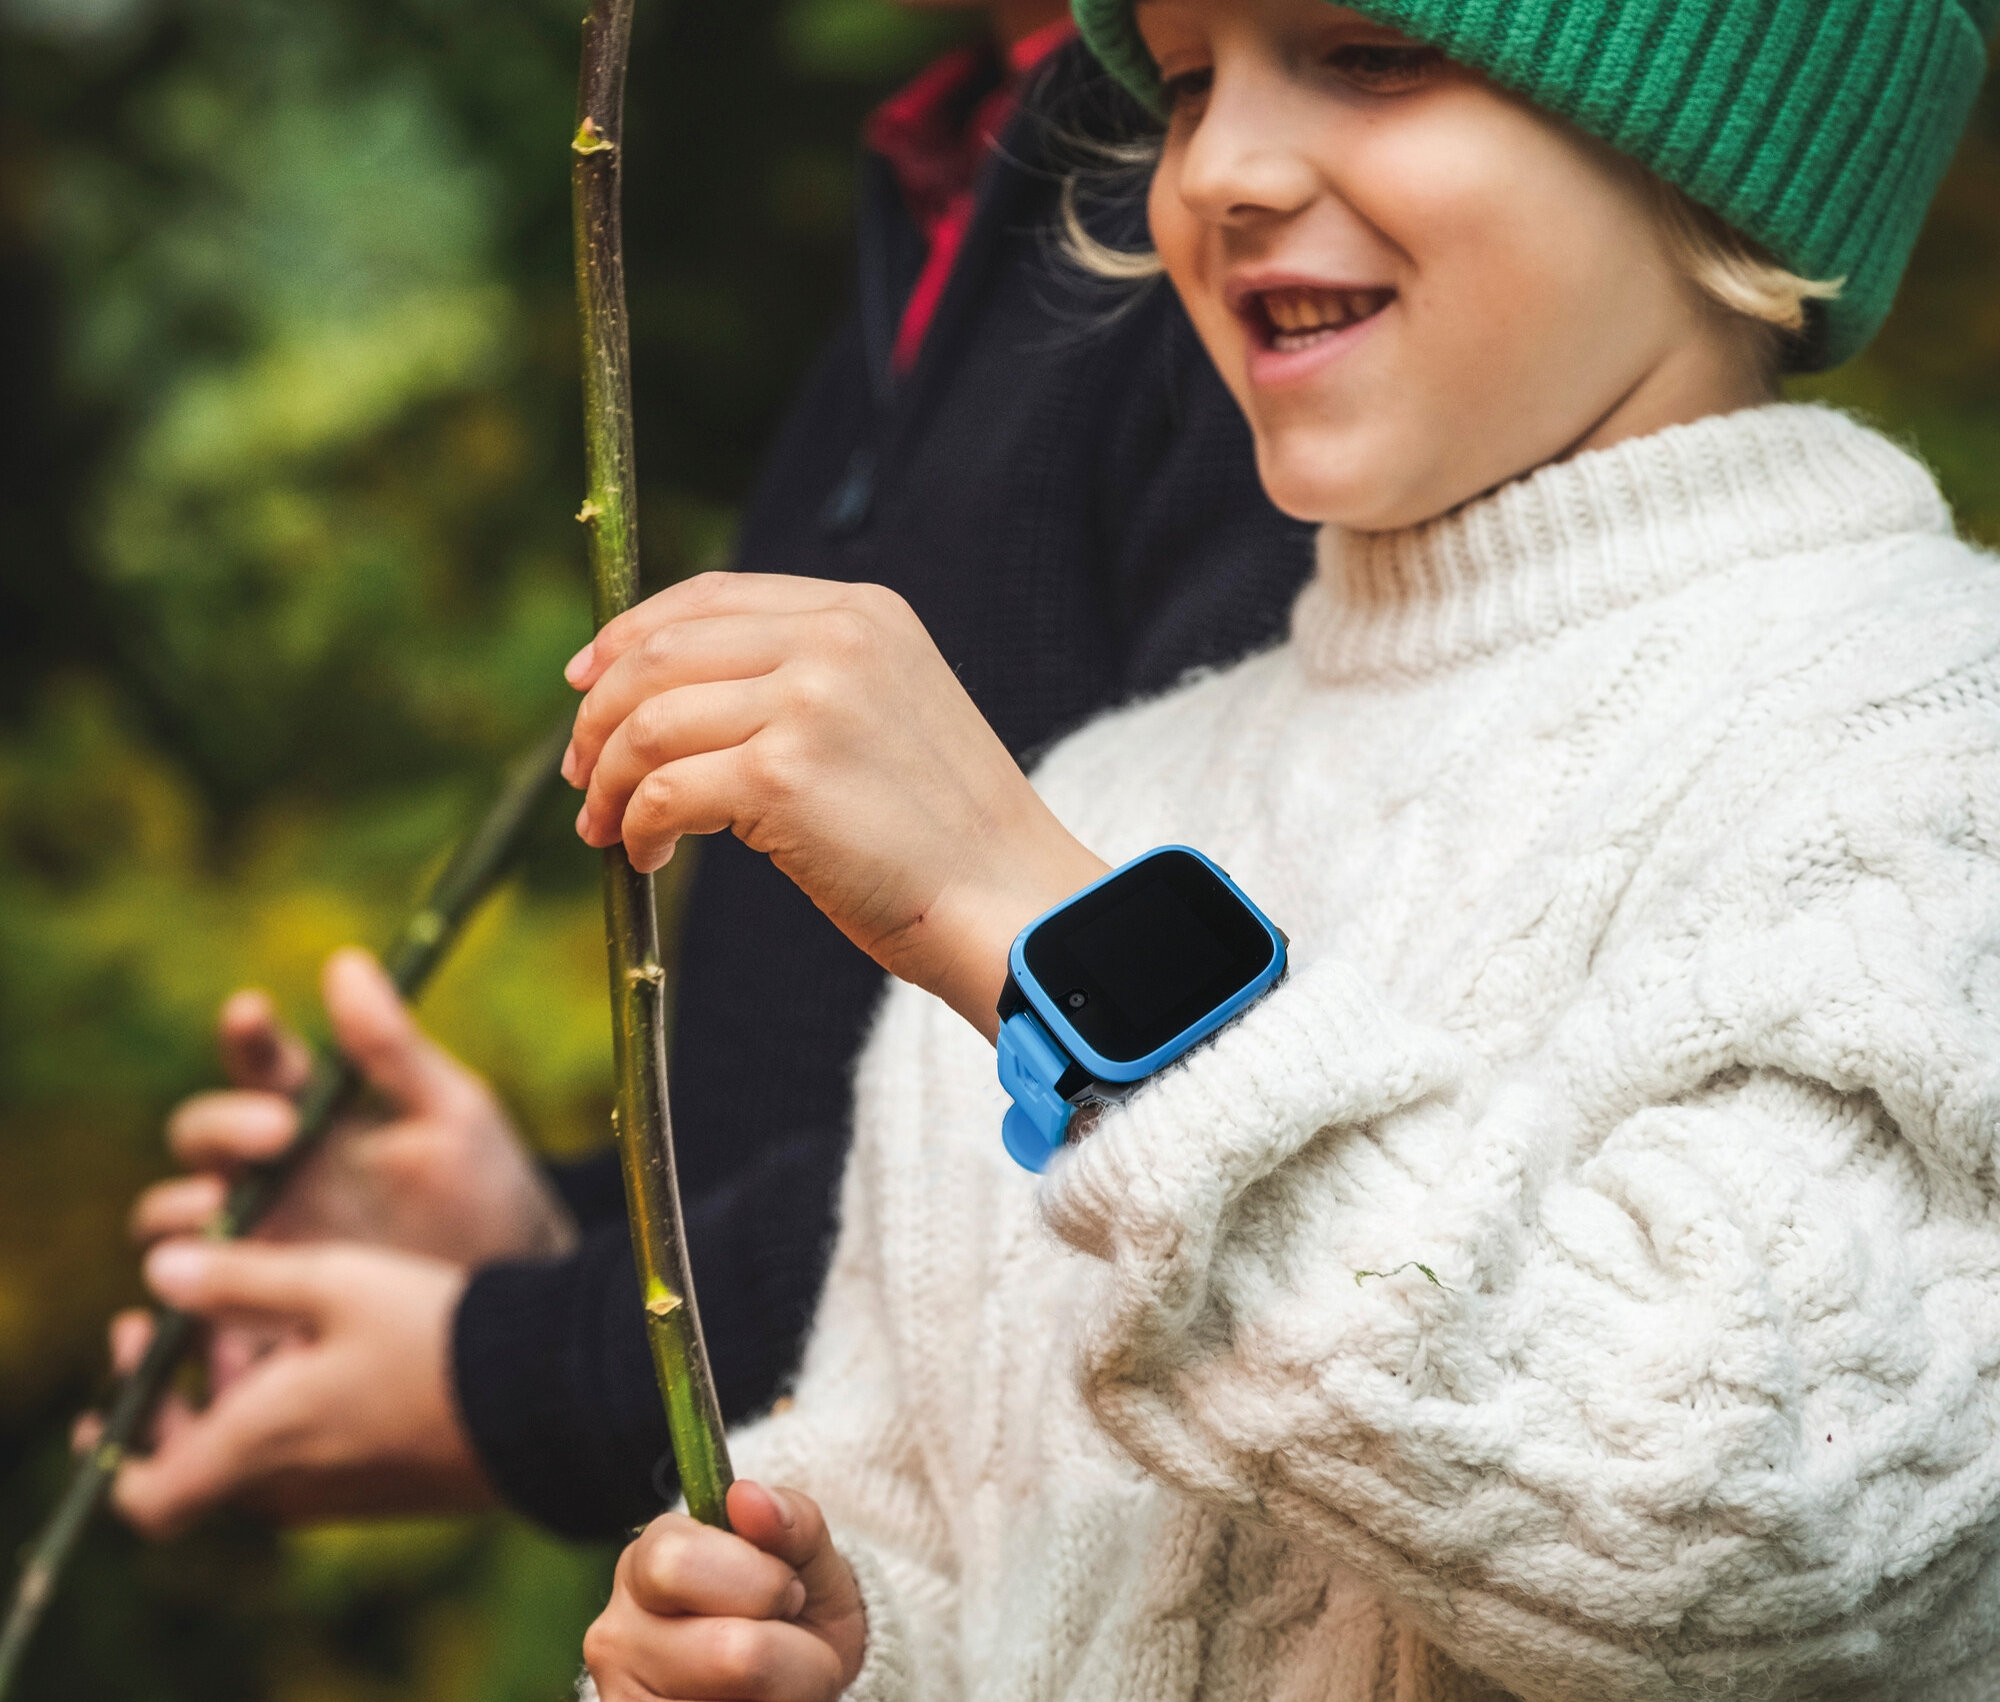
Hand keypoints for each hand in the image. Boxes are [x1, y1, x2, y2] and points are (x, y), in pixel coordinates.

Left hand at [83, 1240, 492, 1533]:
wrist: (545, 1396)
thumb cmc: (435, 1333)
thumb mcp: (333, 1282)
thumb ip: (239, 1277)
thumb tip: (157, 1267)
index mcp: (256, 1447)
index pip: (146, 1493)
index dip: (118, 1444)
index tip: (124, 1374)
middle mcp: (288, 1489)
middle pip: (197, 1467)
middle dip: (182, 1392)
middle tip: (191, 1320)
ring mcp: (340, 1495)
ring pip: (257, 1458)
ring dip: (243, 1398)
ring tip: (275, 1322)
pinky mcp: (386, 1489)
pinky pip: (313, 1460)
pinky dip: (297, 1413)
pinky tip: (337, 1349)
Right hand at [132, 947, 574, 1266]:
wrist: (511, 1294)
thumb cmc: (485, 1192)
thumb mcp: (452, 1117)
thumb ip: (394, 1049)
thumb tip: (345, 961)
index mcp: (309, 1113)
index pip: (258, 1063)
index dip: (244, 1033)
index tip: (252, 1011)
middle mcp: (267, 1173)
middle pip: (198, 1137)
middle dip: (223, 1126)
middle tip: (279, 1131)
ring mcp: (255, 1242)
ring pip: (172, 1224)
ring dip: (180, 1211)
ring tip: (223, 1207)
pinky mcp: (252, 1312)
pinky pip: (193, 1309)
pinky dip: (185, 1297)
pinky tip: (212, 1290)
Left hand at [564, 573, 1107, 1037]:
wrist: (1009, 905)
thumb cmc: (944, 837)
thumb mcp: (887, 716)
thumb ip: (804, 682)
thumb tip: (670, 700)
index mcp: (864, 613)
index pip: (711, 597)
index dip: (629, 635)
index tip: (584, 681)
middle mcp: (837, 639)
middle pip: (662, 653)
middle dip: (600, 715)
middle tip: (583, 775)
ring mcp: (811, 702)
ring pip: (650, 722)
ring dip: (609, 780)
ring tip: (608, 828)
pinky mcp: (785, 776)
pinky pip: (664, 790)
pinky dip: (638, 826)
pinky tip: (647, 857)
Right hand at [584, 1480, 865, 1701]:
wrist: (801, 1673)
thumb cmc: (796, 1605)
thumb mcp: (807, 1555)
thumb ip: (789, 1519)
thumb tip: (746, 1495)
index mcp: (647, 1558)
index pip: (681, 1564)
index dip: (759, 1581)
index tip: (787, 1589)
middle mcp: (617, 1630)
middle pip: (729, 1653)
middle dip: (785, 1646)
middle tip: (785, 1634)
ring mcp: (623, 1695)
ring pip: (736, 1701)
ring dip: (783, 1691)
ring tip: (773, 1676)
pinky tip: (750, 1699)